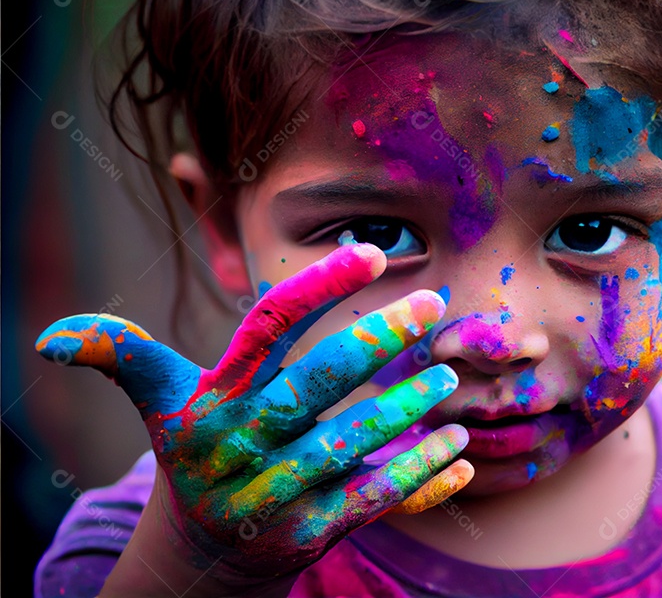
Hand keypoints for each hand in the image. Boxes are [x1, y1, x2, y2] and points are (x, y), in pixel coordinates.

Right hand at [36, 243, 471, 591]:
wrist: (200, 559)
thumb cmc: (197, 455)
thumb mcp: (164, 405)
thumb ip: (130, 359)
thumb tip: (54, 336)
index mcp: (215, 397)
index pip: (266, 326)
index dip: (318, 287)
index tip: (373, 252)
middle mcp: (243, 443)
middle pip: (313, 384)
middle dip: (373, 340)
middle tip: (429, 302)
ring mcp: (277, 492)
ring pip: (350, 445)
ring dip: (404, 410)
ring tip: (445, 377)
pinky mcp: (311, 535)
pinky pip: (374, 501)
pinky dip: (420, 476)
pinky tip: (458, 450)